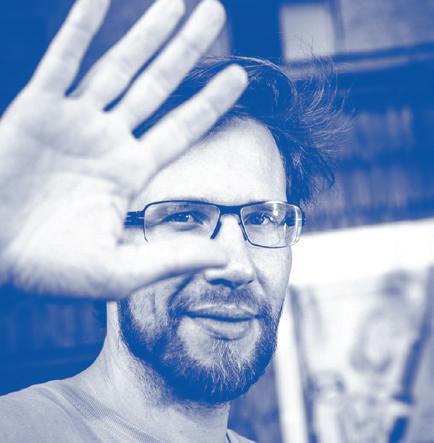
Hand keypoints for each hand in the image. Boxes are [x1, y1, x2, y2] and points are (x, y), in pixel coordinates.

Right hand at [0, 0, 246, 298]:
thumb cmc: (51, 271)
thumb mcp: (119, 272)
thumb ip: (171, 258)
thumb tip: (223, 258)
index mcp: (131, 172)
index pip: (183, 128)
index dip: (211, 101)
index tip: (240, 76)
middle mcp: (110, 141)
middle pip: (159, 85)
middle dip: (187, 49)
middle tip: (215, 13)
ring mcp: (75, 122)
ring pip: (119, 66)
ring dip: (147, 32)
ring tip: (178, 1)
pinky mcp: (36, 110)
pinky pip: (63, 60)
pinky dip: (80, 28)